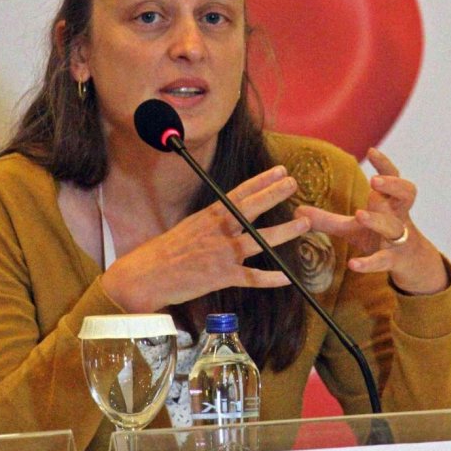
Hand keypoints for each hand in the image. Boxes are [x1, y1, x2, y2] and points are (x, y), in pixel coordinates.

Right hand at [101, 165, 311, 311]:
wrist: (147, 275)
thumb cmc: (166, 252)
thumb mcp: (189, 227)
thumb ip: (212, 223)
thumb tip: (229, 216)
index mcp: (209, 217)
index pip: (239, 193)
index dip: (261, 181)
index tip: (279, 171)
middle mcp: (218, 231)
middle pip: (251, 209)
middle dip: (274, 194)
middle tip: (294, 183)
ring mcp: (221, 254)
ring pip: (259, 241)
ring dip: (284, 232)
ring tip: (303, 223)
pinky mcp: (221, 276)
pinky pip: (251, 278)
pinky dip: (270, 278)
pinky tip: (287, 277)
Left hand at [296, 148, 448, 294]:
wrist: (410, 264)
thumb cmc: (379, 236)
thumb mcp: (352, 227)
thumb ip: (326, 219)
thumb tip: (296, 210)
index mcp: (389, 203)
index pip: (393, 178)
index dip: (385, 164)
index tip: (372, 151)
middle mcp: (398, 217)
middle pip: (406, 195)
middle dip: (392, 186)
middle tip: (374, 181)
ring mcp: (399, 239)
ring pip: (394, 227)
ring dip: (378, 220)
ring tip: (360, 215)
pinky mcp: (395, 261)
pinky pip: (384, 260)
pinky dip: (369, 263)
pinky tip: (353, 264)